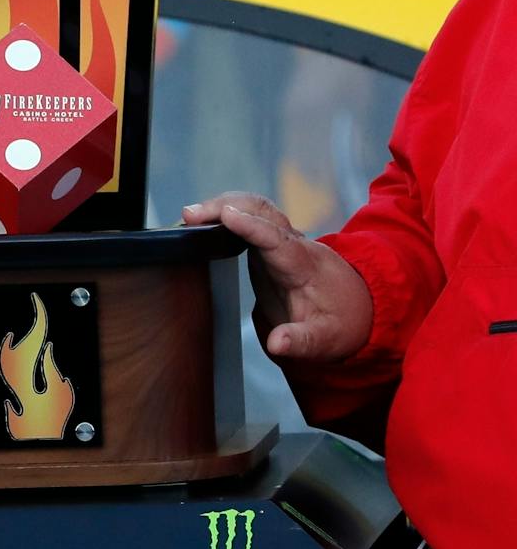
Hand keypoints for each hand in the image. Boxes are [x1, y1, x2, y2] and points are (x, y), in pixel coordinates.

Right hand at [182, 192, 373, 361]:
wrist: (358, 308)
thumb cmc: (341, 323)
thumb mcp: (327, 340)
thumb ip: (302, 342)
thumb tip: (276, 344)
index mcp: (305, 266)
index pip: (278, 239)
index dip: (251, 226)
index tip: (226, 215)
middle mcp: (294, 243)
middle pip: (263, 210)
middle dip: (226, 205)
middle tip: (190, 215)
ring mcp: (283, 237)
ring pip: (255, 206)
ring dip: (222, 204)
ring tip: (189, 216)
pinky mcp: (272, 239)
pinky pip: (250, 213)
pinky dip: (225, 210)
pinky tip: (203, 220)